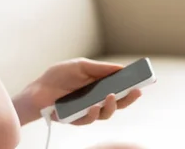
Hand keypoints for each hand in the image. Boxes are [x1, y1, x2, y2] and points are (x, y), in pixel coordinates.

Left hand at [12, 58, 141, 125]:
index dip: (133, 86)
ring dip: (112, 106)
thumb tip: (121, 68)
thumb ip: (100, 68)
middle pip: (119, 103)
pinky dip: (93, 112)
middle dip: (129, 98)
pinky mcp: (76, 119)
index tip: (147, 81)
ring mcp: (87, 111)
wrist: (37, 89)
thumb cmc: (58, 76)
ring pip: (106, 114)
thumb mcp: (80, 66)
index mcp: (99, 87)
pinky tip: (93, 105)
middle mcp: (97, 100)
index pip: (121, 88)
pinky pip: (88, 119)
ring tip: (112, 95)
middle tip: (137, 91)